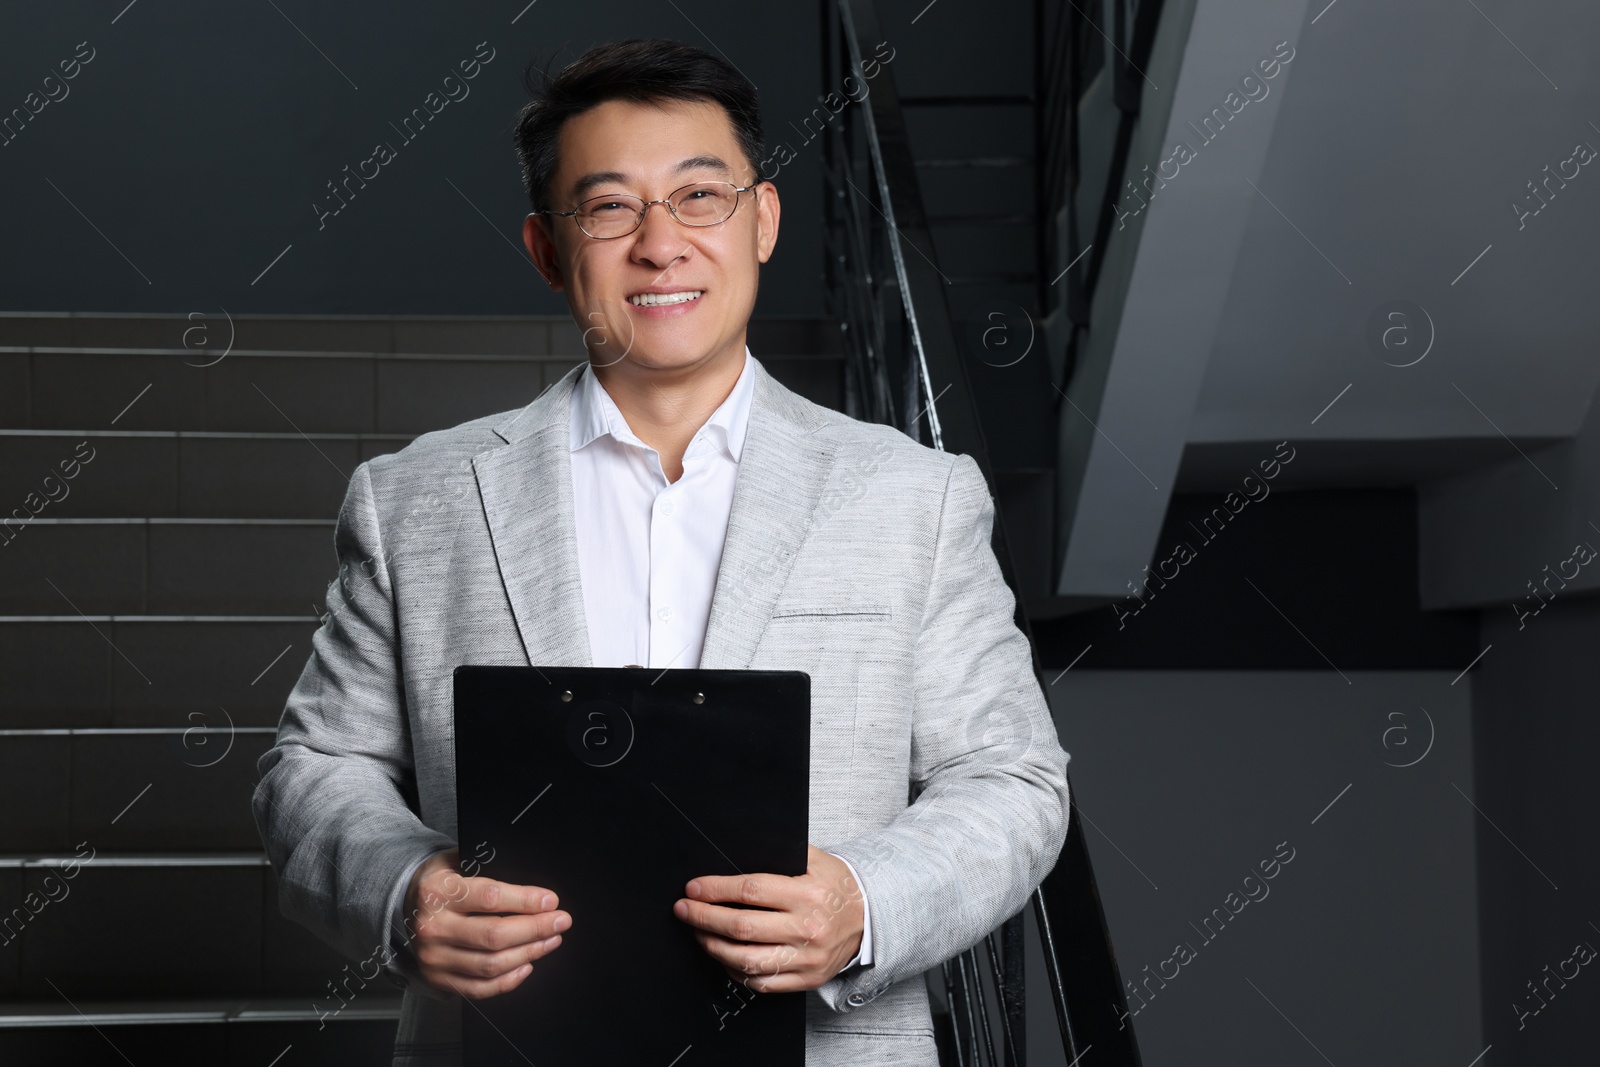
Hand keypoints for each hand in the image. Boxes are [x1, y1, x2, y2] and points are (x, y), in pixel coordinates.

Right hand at [404, 848, 571, 999]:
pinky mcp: (438, 978)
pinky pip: (479, 988)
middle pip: (494, 936)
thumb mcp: (456, 861)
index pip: (490, 898)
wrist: (404, 904)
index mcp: (438, 892)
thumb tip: (532, 887)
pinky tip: (527, 965)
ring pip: (490, 965)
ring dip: (529, 953)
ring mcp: (434, 957)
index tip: (551, 901)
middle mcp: (433, 927)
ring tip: (551, 940)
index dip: (526, 901)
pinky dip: (508, 981)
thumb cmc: (441, 881)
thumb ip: (489, 867)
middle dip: (535, 929)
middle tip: (561, 921)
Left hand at [672, 844, 863, 993]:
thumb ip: (778, 855)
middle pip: (742, 927)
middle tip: (684, 910)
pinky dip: (736, 971)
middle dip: (703, 918)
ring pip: (747, 960)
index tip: (694, 888)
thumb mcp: (814, 859)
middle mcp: (808, 928)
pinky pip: (762, 982)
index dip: (715, 890)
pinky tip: (724, 956)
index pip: (750, 891)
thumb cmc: (835, 885)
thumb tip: (730, 856)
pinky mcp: (807, 979)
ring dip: (713, 946)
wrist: (869, 917)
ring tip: (699, 934)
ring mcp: (807, 958)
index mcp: (808, 893)